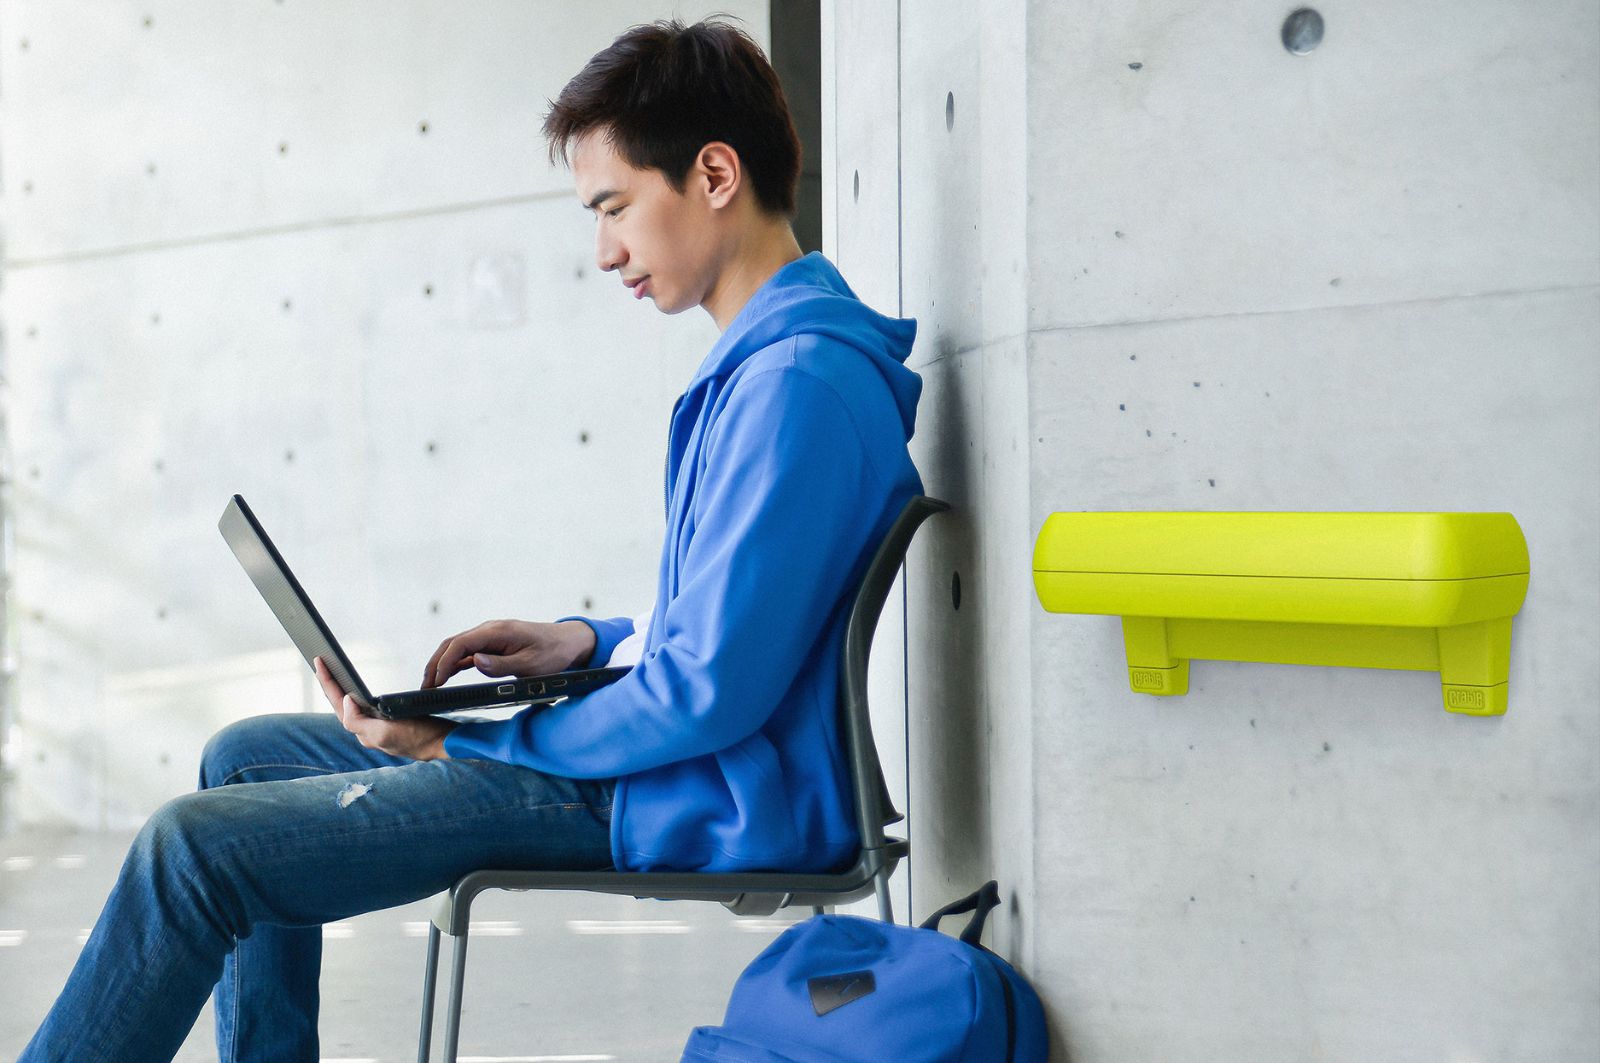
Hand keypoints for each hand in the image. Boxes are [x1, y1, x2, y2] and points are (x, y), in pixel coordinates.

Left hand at [314, 657, 455, 760]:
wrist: (442, 743)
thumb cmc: (418, 737)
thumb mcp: (386, 731)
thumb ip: (359, 721)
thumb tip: (345, 702)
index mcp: (362, 730)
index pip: (338, 703)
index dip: (327, 682)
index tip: (319, 661)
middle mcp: (366, 730)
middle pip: (340, 705)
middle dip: (328, 684)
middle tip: (320, 662)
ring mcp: (377, 728)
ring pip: (351, 707)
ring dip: (339, 690)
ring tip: (331, 673)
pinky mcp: (388, 725)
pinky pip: (364, 709)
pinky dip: (355, 697)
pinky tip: (355, 692)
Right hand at [421, 618, 595, 688]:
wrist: (570, 643)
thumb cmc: (553, 654)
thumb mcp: (530, 664)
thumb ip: (501, 665)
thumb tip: (474, 661)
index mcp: (497, 632)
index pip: (461, 644)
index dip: (444, 663)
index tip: (434, 682)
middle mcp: (490, 630)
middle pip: (453, 644)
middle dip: (435, 664)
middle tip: (424, 688)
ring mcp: (490, 636)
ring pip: (457, 648)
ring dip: (441, 664)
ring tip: (429, 686)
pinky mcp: (493, 644)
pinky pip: (468, 652)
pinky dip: (454, 664)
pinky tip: (445, 678)